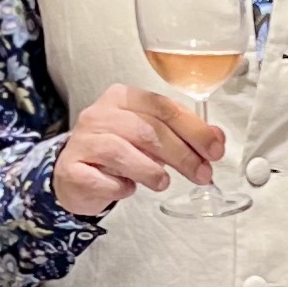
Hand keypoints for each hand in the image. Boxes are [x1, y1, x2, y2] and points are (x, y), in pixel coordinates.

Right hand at [53, 84, 224, 220]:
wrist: (75, 175)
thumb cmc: (117, 154)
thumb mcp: (152, 138)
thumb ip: (183, 135)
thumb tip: (216, 139)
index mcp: (123, 98)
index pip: (164, 107)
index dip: (194, 130)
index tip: (215, 150)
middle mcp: (101, 114)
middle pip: (148, 130)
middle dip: (182, 155)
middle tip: (202, 174)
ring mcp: (83, 140)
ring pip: (122, 151)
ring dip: (151, 171)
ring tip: (163, 182)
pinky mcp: (71, 169)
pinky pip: (101, 179)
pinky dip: (121, 187)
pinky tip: (128, 188)